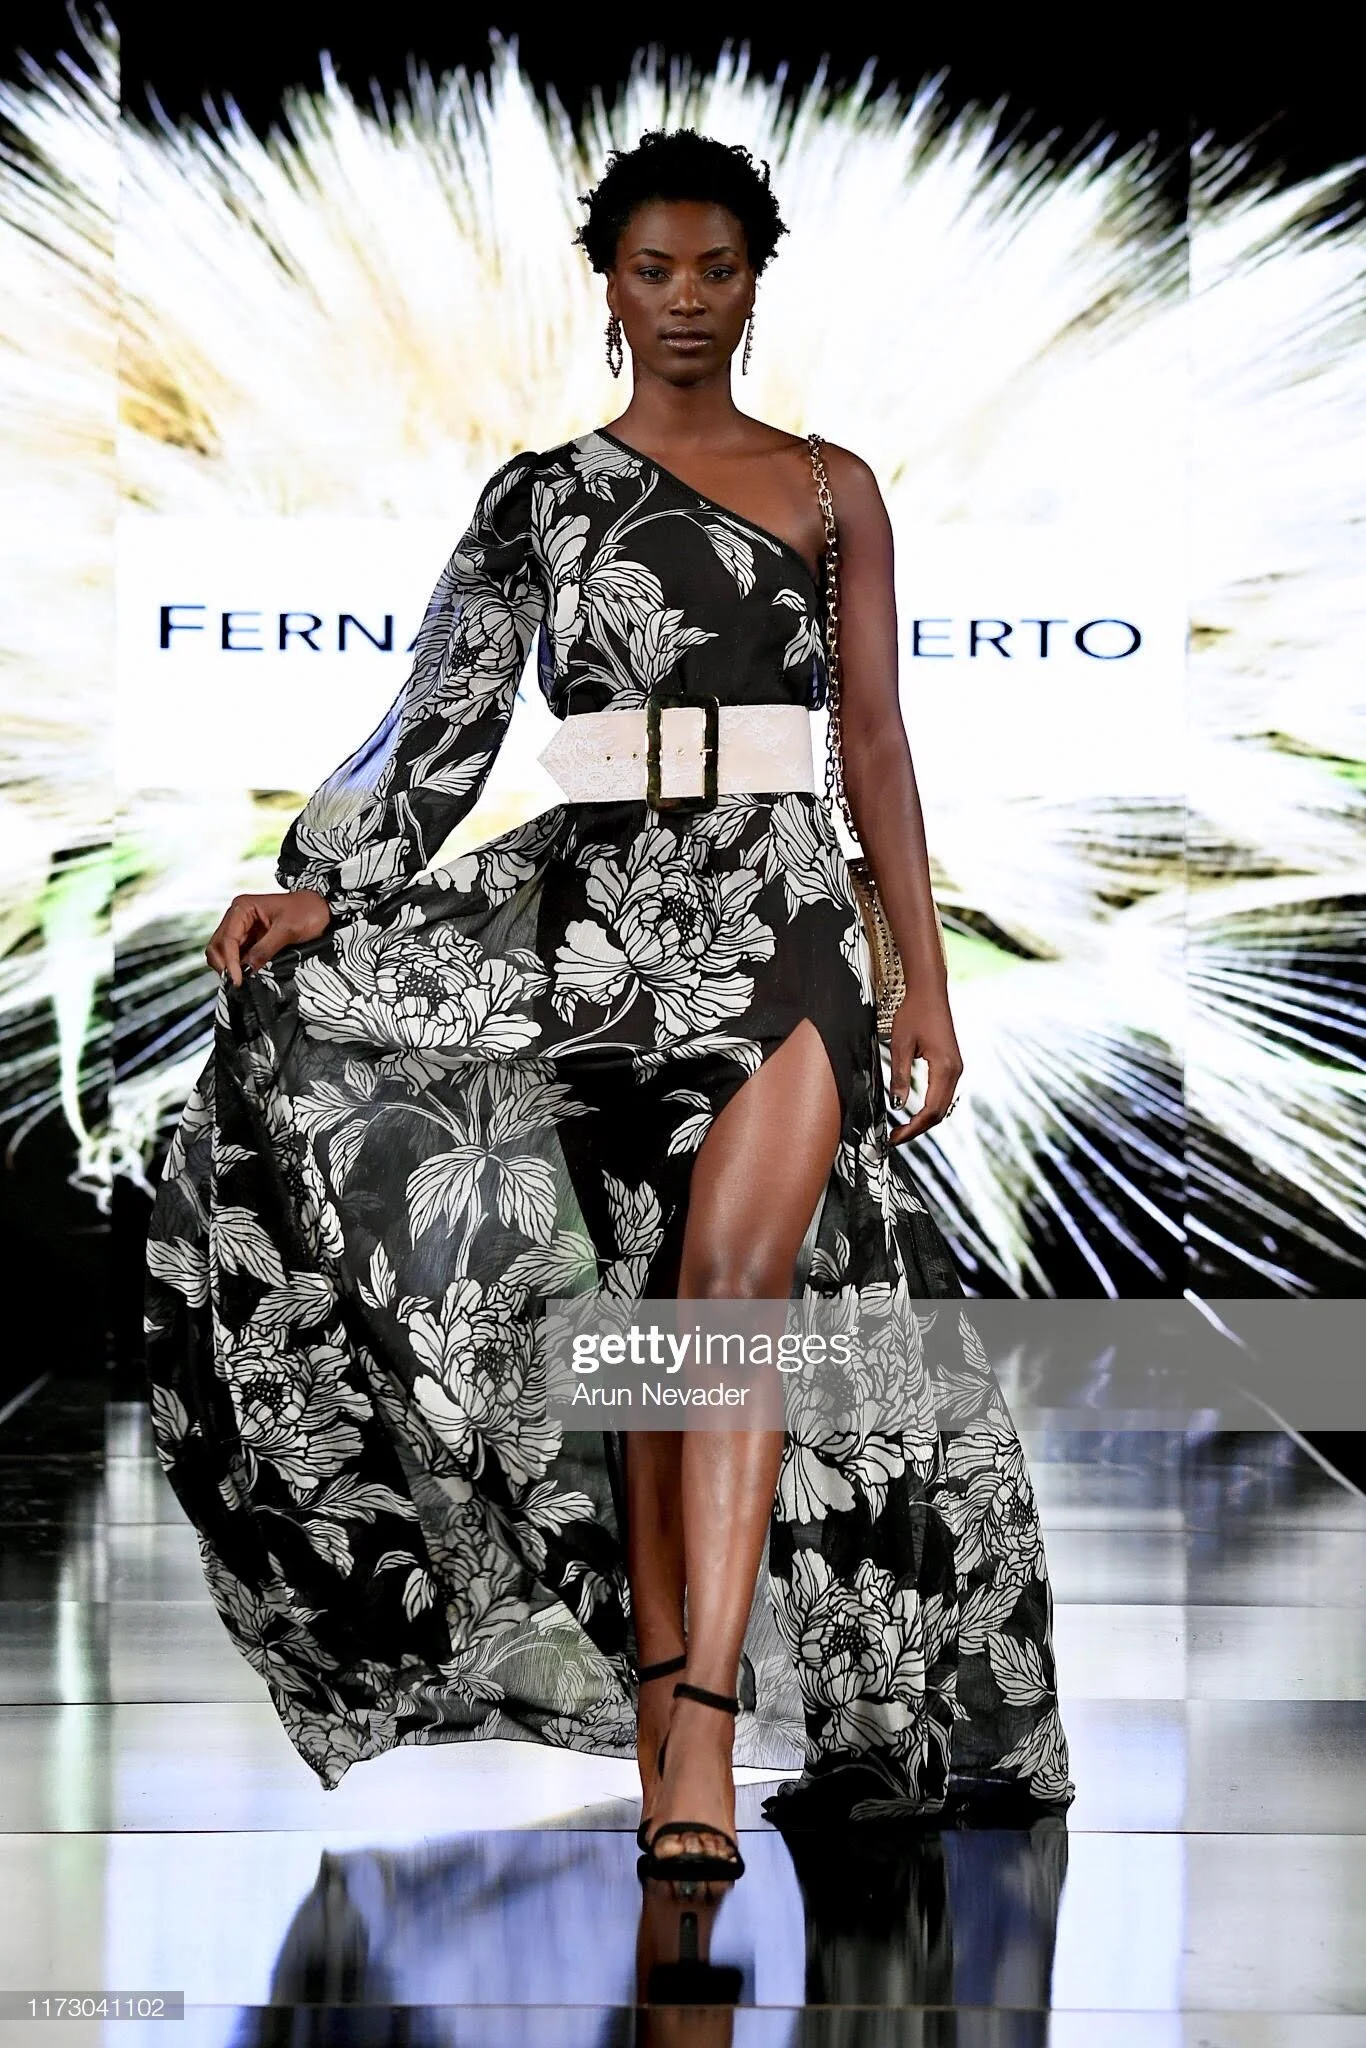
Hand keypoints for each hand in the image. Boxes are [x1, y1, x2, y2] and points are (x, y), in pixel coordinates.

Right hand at [205, 889, 330, 986]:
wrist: (321, 908)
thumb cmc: (307, 911)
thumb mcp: (288, 930)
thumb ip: (265, 949)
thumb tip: (247, 970)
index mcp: (242, 908)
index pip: (227, 938)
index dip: (230, 962)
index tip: (237, 980)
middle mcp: (237, 917)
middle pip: (217, 945)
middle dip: (224, 966)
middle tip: (237, 984)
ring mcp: (242, 928)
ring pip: (222, 952)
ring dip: (228, 967)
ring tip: (241, 981)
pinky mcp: (249, 939)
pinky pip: (236, 955)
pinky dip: (237, 967)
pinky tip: (246, 976)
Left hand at [887, 992, 962, 1144]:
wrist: (929, 992)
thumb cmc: (914, 1013)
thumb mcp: (900, 1045)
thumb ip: (900, 1076)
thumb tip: (898, 1106)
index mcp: (945, 1068)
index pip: (931, 1110)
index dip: (913, 1128)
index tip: (894, 1138)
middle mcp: (956, 1071)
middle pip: (940, 1113)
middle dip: (918, 1129)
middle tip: (895, 1138)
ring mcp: (956, 1069)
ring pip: (943, 1106)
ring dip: (924, 1121)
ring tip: (902, 1129)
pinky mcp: (952, 1065)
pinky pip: (943, 1095)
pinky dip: (930, 1108)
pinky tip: (914, 1113)